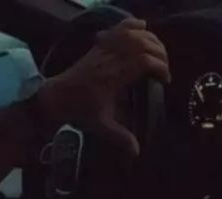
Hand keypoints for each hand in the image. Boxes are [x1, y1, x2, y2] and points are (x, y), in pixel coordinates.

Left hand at [38, 18, 170, 155]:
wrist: (57, 96)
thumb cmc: (80, 111)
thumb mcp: (101, 126)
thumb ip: (120, 137)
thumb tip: (138, 152)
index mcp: (114, 77)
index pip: (144, 61)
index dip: (160, 67)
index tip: (165, 81)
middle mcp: (110, 59)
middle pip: (142, 43)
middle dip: (160, 53)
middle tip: (165, 68)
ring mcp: (104, 49)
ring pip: (132, 33)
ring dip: (150, 39)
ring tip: (159, 52)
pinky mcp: (99, 45)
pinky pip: (118, 28)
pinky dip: (132, 23)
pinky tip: (142, 26)